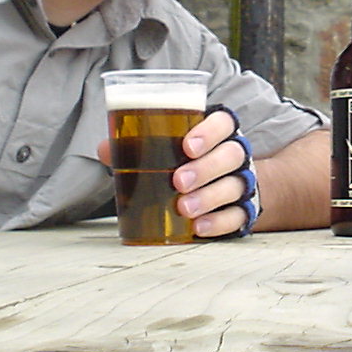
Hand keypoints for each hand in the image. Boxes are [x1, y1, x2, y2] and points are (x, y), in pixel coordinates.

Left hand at [95, 108, 252, 237]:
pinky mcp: (245, 208)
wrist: (228, 184)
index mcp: (218, 132)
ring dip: (210, 196)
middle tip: (179, 181)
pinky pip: (238, 215)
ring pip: (235, 185)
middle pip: (231, 155)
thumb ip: (140, 146)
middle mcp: (234, 154)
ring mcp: (243, 182)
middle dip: (206, 168)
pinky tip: (199, 227)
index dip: (210, 132)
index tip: (188, 146)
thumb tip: (106, 148)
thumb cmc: (190, 161)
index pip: (223, 123)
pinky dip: (219, 222)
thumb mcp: (169, 148)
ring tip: (185, 208)